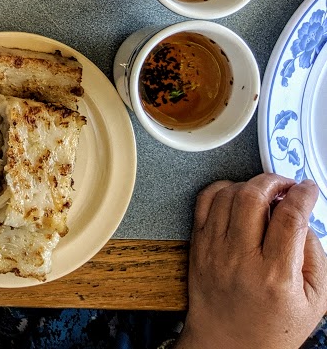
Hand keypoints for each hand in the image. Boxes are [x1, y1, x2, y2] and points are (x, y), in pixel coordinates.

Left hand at [177, 174, 326, 348]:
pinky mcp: (198, 245)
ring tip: (265, 191)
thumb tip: (304, 218)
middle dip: (273, 181)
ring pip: (227, 195)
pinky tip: (237, 195)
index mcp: (275, 275)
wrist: (228, 344)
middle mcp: (241, 258)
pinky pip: (203, 202)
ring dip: (249, 183)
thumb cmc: (272, 328)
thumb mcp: (314, 301)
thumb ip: (315, 256)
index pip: (289, 218)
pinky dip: (221, 189)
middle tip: (286, 185)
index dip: (302, 195)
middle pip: (252, 197)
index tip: (309, 188)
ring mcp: (215, 249)